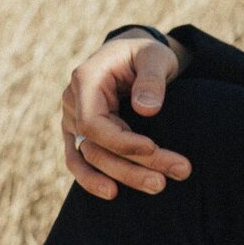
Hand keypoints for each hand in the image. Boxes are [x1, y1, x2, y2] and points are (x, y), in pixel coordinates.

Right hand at [61, 29, 192, 198]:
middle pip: (95, 145)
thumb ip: (152, 79)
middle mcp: (73, 101)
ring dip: (121, 176)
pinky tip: (114, 193)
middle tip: (170, 177)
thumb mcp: (155, 56)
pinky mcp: (81, 131)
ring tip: (157, 186)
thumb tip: (146, 110)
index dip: (121, 141)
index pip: (94, 122)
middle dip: (132, 165)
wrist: (135, 52)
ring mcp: (73, 119)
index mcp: (86, 79)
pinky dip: (93, 178)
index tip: (152, 149)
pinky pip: (81, 159)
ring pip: (89, 157)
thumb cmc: (146, 53)